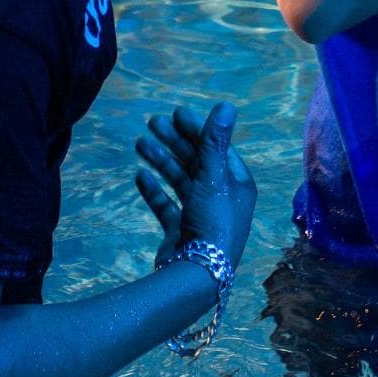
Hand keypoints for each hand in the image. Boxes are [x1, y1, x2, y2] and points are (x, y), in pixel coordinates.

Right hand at [135, 101, 256, 268]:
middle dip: (175, 141)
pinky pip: (167, 205)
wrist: (197, 271)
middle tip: (152, 122)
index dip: (198, 129)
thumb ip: (215, 141)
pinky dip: (154, 190)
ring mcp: (201, 215)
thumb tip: (227, 105)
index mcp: (237, 184)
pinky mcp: (181, 231)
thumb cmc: (213, 221)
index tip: (176, 113)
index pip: (217, 148)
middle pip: (197, 161)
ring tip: (139, 143)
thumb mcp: (214, 177)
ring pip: (180, 180)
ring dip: (161, 160)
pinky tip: (140, 176)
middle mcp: (222, 198)